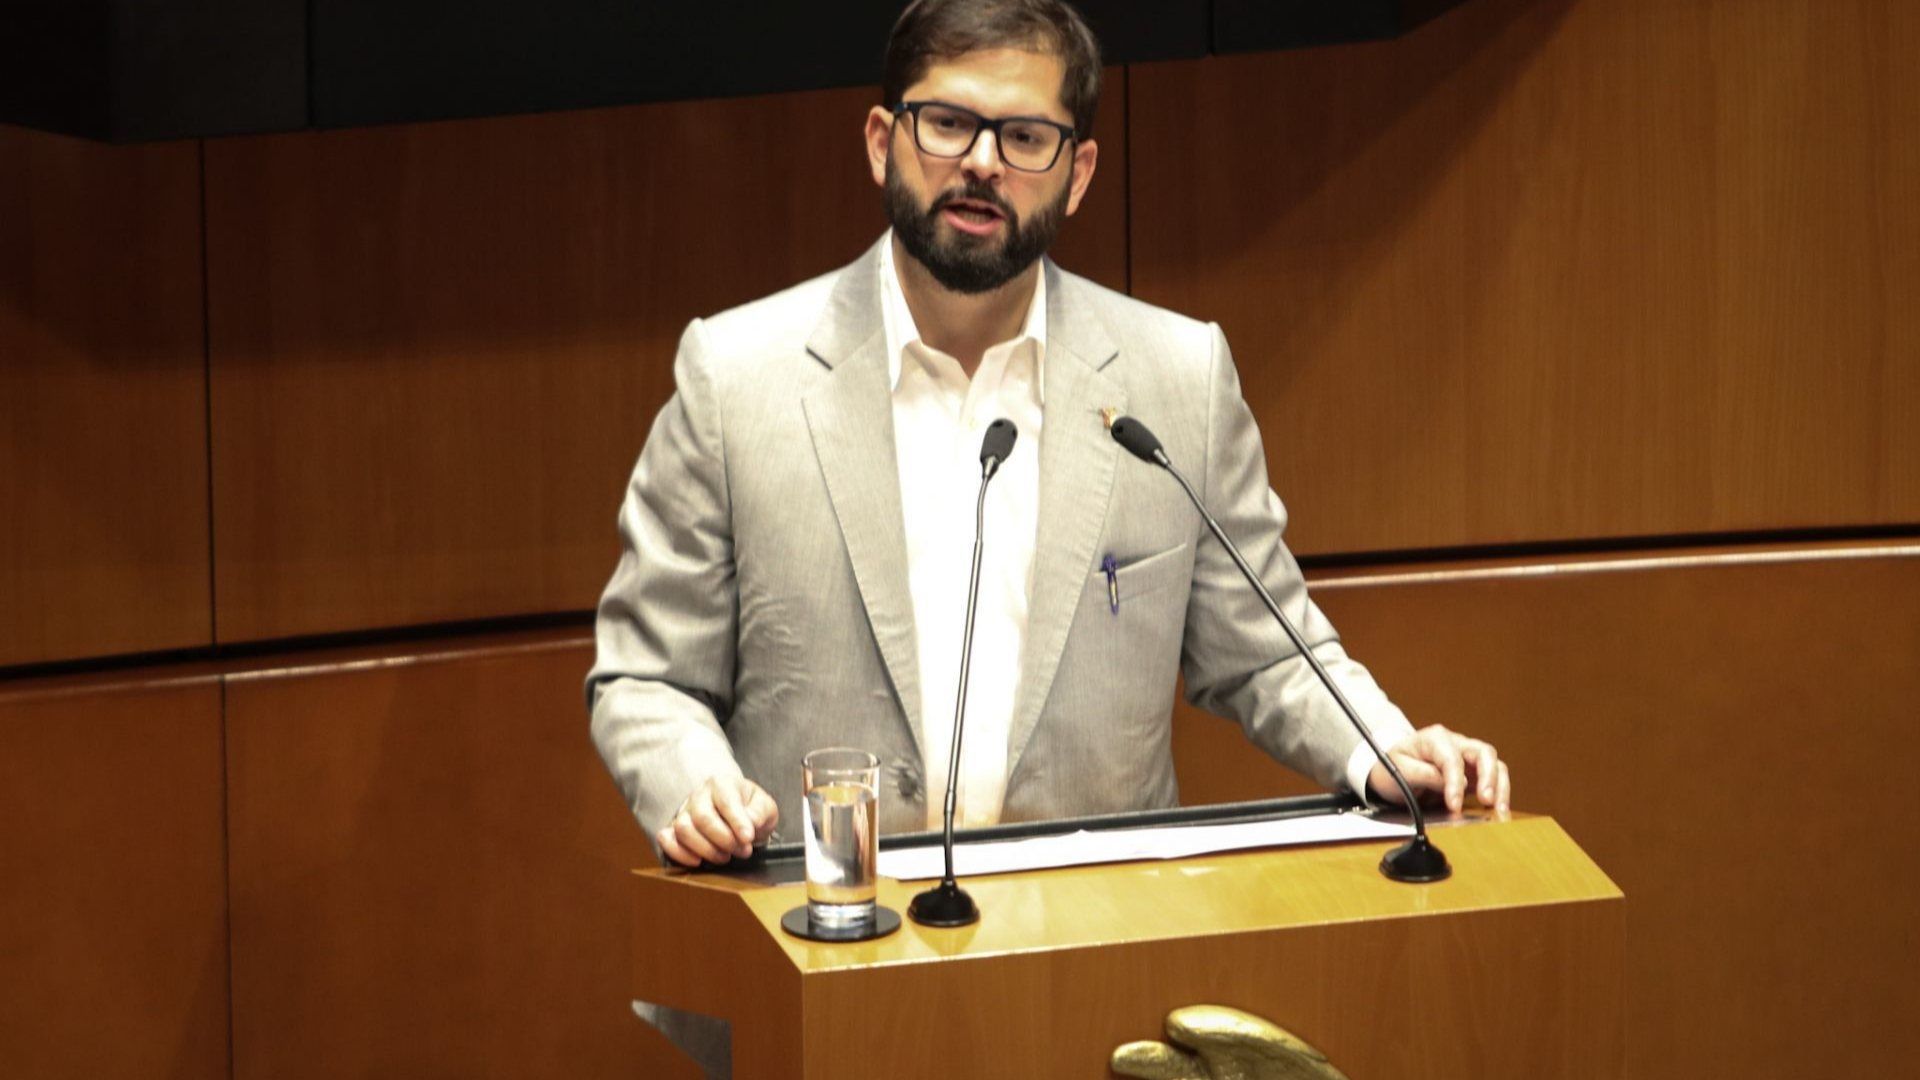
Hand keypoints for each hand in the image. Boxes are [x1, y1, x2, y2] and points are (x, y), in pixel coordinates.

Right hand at [655, 776, 778, 867]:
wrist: (738, 818)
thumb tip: (750, 824)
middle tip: (743, 850)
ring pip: (683, 829)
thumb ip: (760, 812)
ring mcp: (684, 812)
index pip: (726, 801)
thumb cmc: (751, 810)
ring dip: (706, 849)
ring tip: (725, 856)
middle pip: (703, 818)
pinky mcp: (673, 829)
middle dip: (725, 840)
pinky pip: (665, 839)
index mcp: (722, 783)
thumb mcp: (765, 807)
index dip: (737, 822)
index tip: (748, 838)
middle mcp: (699, 795)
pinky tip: (698, 861)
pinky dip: (679, 853)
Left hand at [1367, 724, 1510, 813]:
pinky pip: (1494, 780)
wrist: (1390, 769)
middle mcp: (1456, 743)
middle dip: (1489, 777)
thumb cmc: (1393, 765)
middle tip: (1487, 801)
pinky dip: (1499, 795)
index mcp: (1435, 738)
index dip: (1455, 782)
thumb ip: (1423, 774)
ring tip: (1499, 811)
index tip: (1454, 805)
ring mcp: (1468, 758)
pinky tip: (1498, 811)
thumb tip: (1450, 783)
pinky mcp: (1474, 773)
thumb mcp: (1398, 769)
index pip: (1452, 758)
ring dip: (1500, 788)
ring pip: (1495, 765)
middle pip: (1484, 753)